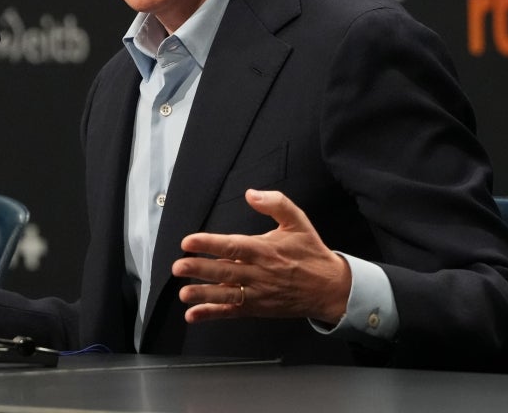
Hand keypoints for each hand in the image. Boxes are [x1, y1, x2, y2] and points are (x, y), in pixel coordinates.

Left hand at [171, 189, 351, 324]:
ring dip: (203, 294)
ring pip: (226, 294)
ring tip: (183, 293)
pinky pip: (233, 312)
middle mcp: (259, 273)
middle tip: (178, 267)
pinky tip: (194, 314)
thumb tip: (251, 193)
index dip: (209, 244)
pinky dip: (212, 313)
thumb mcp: (298, 221)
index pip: (233, 246)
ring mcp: (258, 293)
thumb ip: (275, 203)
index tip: (188, 242)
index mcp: (265, 250)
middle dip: (199, 269)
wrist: (330, 288)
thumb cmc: (311, 253)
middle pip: (225, 271)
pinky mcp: (258, 308)